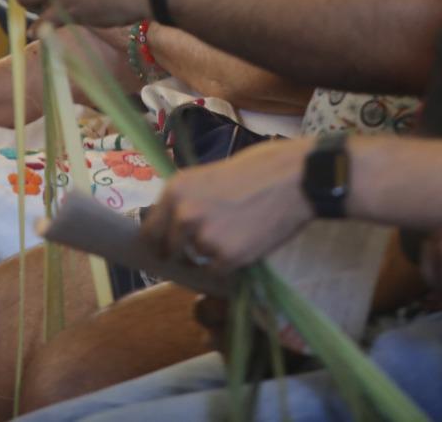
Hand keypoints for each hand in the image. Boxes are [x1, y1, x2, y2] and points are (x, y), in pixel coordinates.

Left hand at [141, 138, 314, 272]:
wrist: (293, 179)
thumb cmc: (256, 171)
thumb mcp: (208, 177)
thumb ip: (187, 201)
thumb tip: (171, 228)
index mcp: (175, 190)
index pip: (149, 231)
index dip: (158, 242)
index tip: (164, 249)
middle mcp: (183, 214)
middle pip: (168, 251)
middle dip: (183, 252)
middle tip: (206, 244)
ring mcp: (204, 237)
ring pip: (196, 260)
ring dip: (211, 254)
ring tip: (235, 233)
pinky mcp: (227, 256)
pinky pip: (217, 271)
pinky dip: (229, 264)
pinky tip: (245, 242)